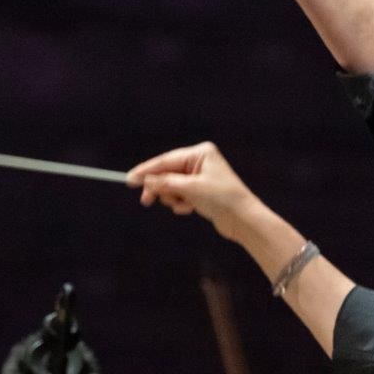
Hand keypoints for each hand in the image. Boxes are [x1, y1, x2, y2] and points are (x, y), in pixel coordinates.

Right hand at [126, 141, 261, 242]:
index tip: (129, 179)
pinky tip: (190, 209)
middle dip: (160, 188)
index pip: (166, 160)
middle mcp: (200, 162)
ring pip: (172, 186)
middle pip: (167, 173)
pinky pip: (181, 196)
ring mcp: (201, 177)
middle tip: (147, 201)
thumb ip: (166, 183)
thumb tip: (146, 180)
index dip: (146, 170)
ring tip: (183, 205)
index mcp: (200, 153)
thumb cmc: (223, 199)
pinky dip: (181, 204)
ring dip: (173, 198)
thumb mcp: (190, 189)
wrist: (244, 220)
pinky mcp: (202, 193)